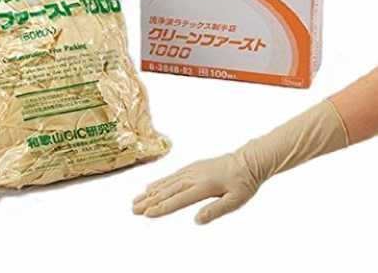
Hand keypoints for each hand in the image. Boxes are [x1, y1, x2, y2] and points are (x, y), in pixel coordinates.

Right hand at [133, 153, 258, 223]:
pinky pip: (172, 175)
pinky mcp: (193, 167)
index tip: (147, 213)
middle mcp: (194, 177)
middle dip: (149, 201)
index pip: (178, 200)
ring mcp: (192, 171)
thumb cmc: (244, 183)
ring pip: (167, 183)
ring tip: (136, 200)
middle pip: (167, 191)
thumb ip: (216, 210)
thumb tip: (197, 220)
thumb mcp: (235, 201)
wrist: (248, 161)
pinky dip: (160, 182)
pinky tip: (151, 186)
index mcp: (204, 186)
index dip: (161, 208)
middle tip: (134, 209)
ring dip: (151, 192)